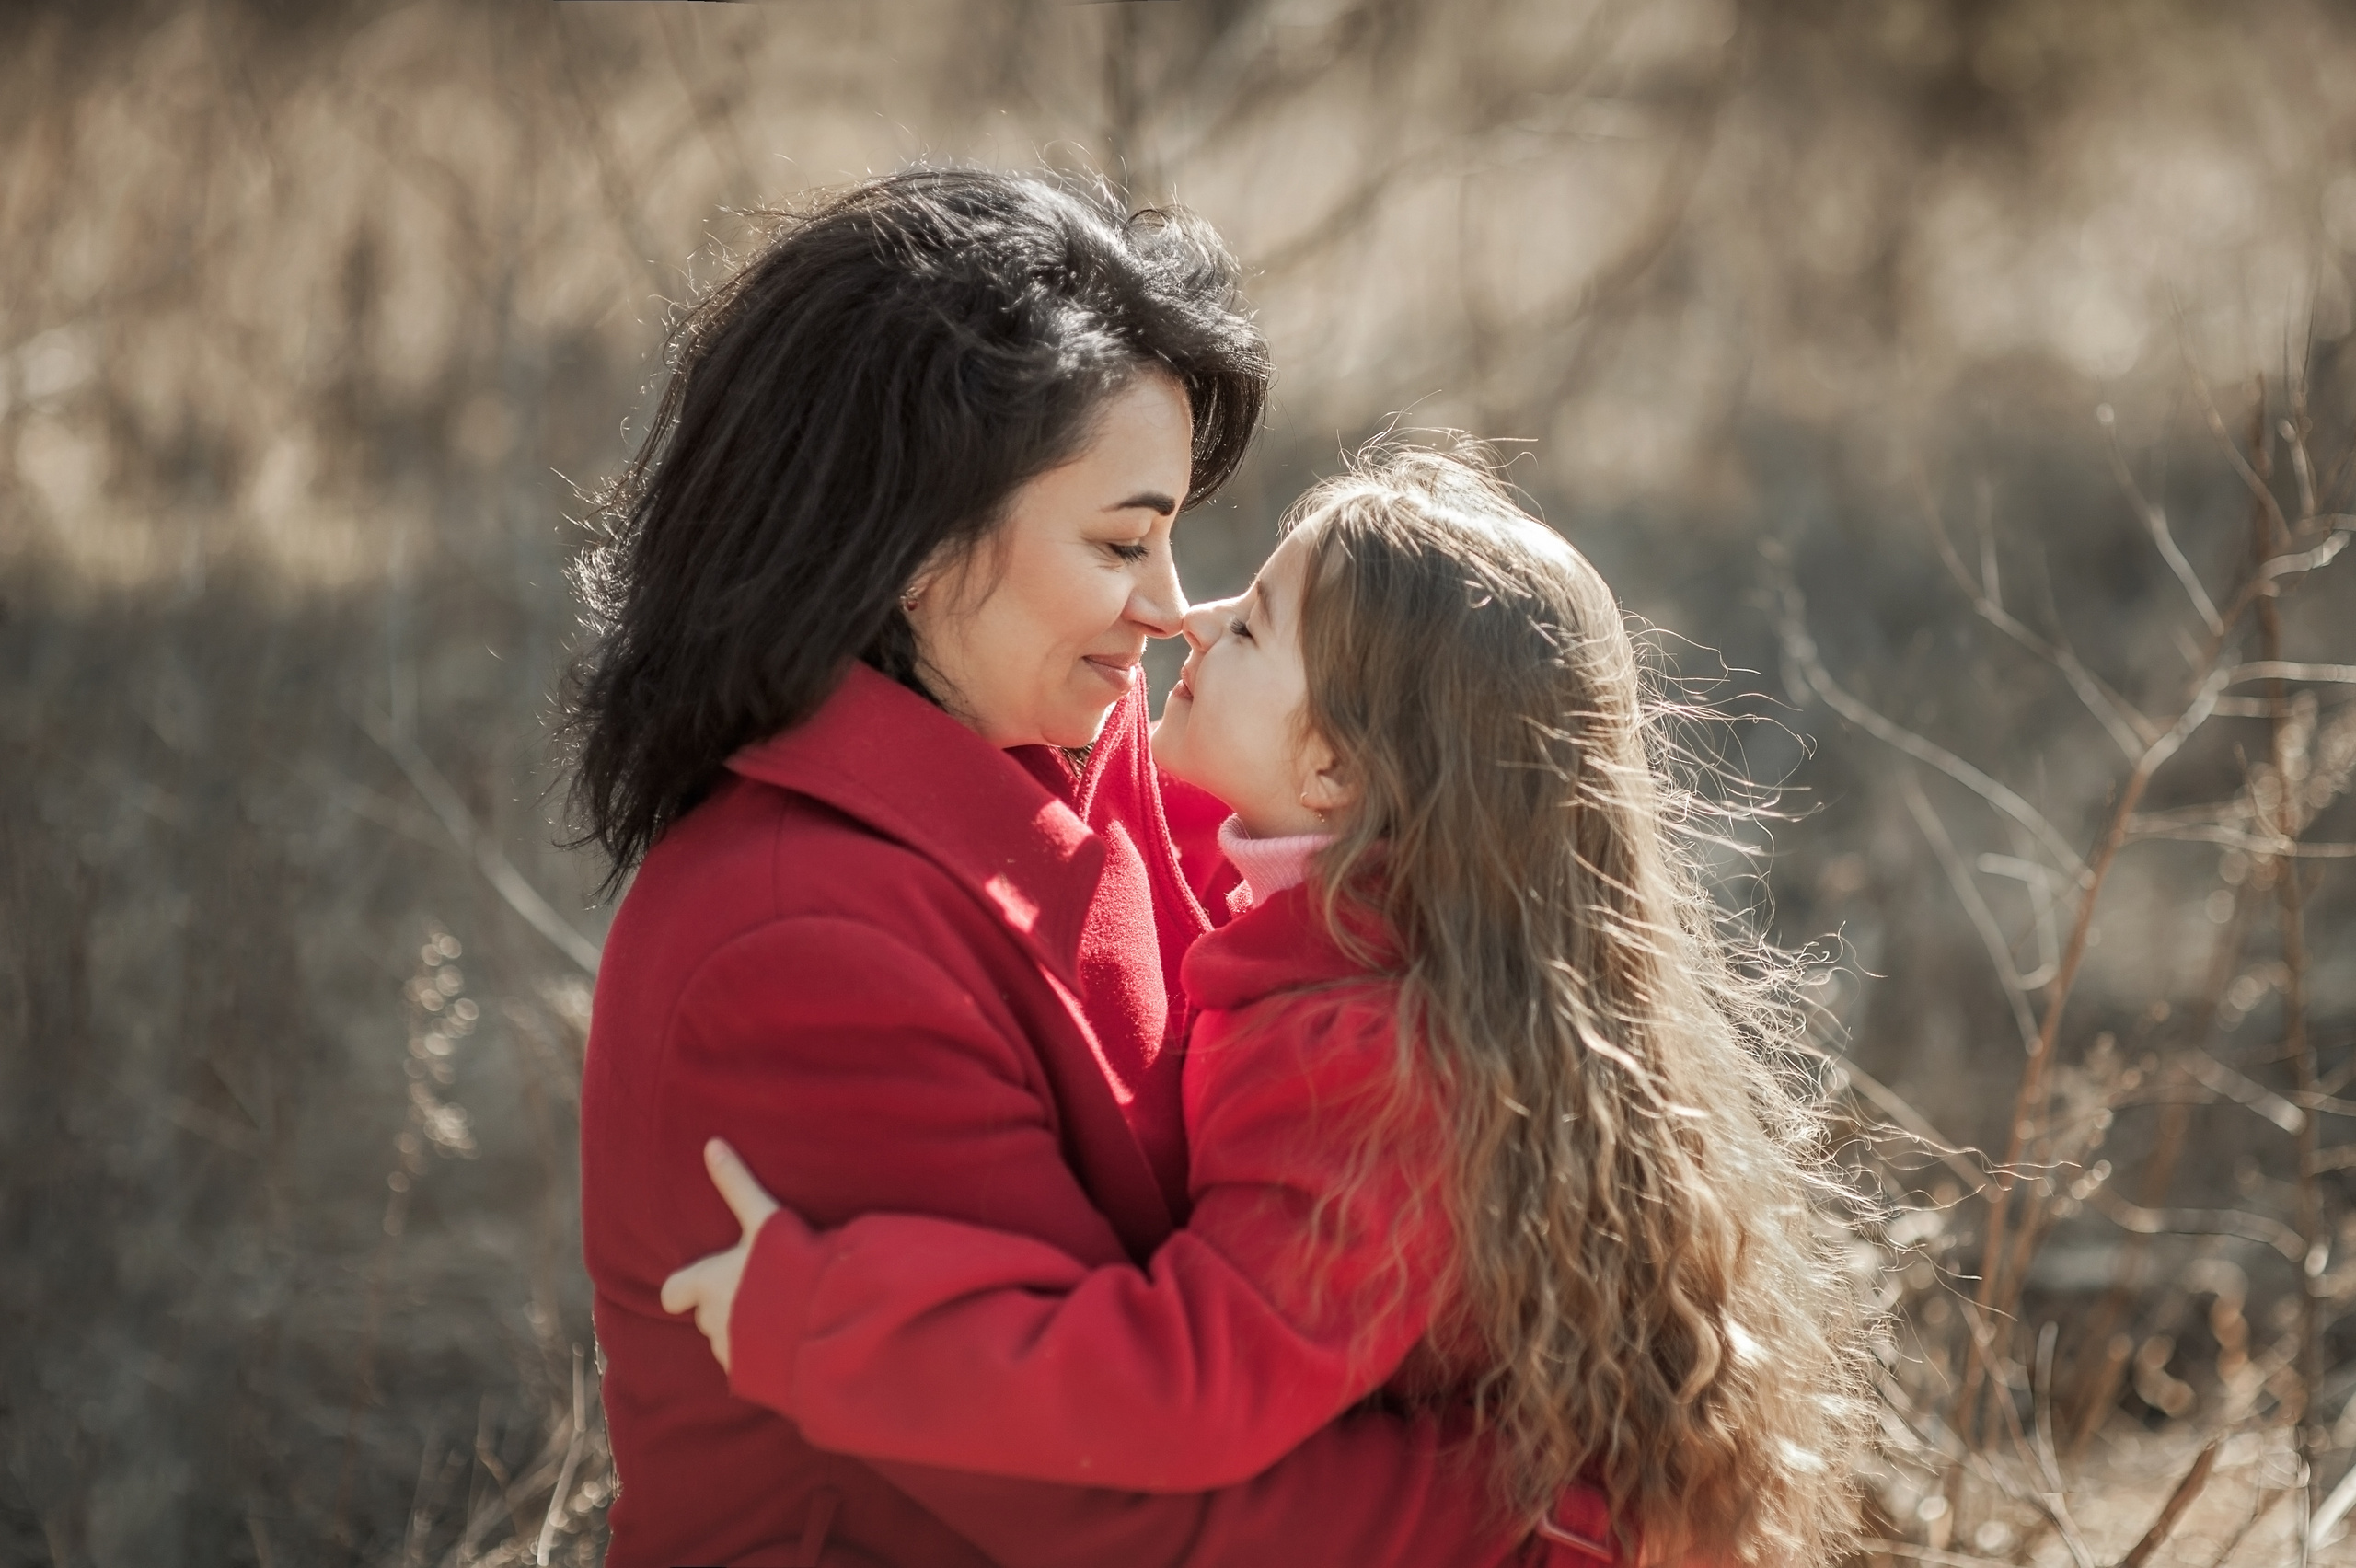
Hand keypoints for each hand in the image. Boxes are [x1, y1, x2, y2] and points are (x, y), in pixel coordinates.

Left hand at [659, 1137, 780, 1372]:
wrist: (819, 1322)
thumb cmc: (787, 1266)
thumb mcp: (764, 1219)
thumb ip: (736, 1185)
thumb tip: (712, 1143)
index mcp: (707, 1283)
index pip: (674, 1291)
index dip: (683, 1288)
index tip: (695, 1286)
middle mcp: (710, 1318)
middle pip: (705, 1313)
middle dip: (725, 1304)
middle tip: (760, 1289)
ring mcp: (729, 1349)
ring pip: (727, 1339)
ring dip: (744, 1330)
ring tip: (778, 1314)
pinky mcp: (750, 1374)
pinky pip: (748, 1363)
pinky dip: (762, 1355)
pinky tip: (787, 1340)